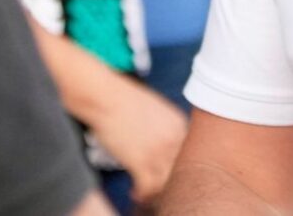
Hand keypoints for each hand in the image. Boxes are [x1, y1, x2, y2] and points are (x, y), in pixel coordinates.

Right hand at [90, 77, 188, 203]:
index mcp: (179, 126)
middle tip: (156, 184)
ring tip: (145, 192)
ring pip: (165, 183)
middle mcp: (173, 140)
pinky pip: (148, 188)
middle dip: (167, 180)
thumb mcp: (155, 109)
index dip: (175, 166)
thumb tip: (163, 145)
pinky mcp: (140, 163)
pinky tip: (134, 192)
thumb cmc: (124, 100)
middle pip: (178, 171)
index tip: (165, 172)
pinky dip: (142, 194)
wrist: (106, 97)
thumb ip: (165, 128)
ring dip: (155, 191)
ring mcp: (158, 152)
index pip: (187, 155)